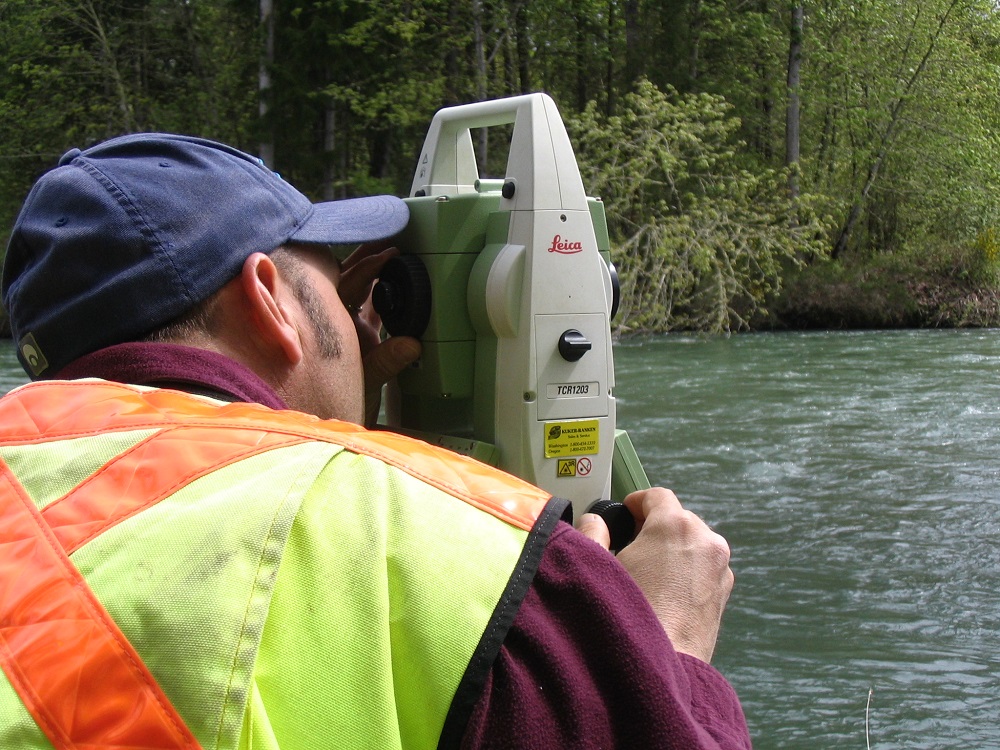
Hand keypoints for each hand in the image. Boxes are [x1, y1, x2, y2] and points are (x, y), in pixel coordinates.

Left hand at [340, 242, 421, 425]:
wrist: (335, 424)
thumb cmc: (340, 404)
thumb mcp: (367, 381)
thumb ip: (387, 361)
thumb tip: (412, 344)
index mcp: (333, 323)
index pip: (347, 284)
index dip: (367, 267)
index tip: (388, 253)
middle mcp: (335, 321)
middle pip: (346, 280)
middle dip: (365, 259)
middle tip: (385, 241)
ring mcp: (345, 327)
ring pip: (354, 292)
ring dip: (369, 272)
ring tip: (386, 251)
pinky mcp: (358, 338)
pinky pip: (367, 309)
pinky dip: (379, 295)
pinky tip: (391, 284)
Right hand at [578, 488, 733, 662]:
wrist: (660, 667)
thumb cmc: (627, 616)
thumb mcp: (598, 567)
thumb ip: (592, 533)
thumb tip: (595, 522)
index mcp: (674, 526)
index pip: (657, 495)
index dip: (635, 502)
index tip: (624, 514)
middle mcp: (705, 540)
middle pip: (677, 518)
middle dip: (654, 528)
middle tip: (629, 547)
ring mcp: (719, 567)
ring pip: (693, 544)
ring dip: (672, 550)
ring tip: (647, 574)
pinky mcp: (724, 592)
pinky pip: (703, 567)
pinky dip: (686, 571)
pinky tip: (664, 593)